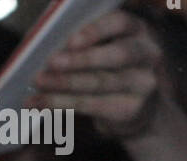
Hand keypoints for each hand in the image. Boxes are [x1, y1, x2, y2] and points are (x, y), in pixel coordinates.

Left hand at [34, 10, 164, 142]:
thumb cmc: (112, 72)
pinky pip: (93, 106)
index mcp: (138, 30)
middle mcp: (148, 54)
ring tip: (38, 85)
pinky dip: (63, 105)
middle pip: (115, 55)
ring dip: (64, 85)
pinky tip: (42, 104)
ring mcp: (143, 84)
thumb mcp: (106, 50)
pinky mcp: (131, 110)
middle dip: (80, 60)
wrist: (138, 111)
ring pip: (100, 82)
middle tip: (50, 63)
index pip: (121, 23)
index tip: (70, 41)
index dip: (96, 31)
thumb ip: (87, 46)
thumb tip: (49, 50)